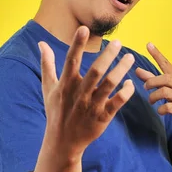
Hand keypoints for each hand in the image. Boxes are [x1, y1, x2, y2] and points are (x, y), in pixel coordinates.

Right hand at [38, 26, 135, 154]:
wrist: (62, 142)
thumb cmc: (56, 111)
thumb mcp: (48, 88)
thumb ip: (47, 64)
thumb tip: (41, 43)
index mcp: (66, 84)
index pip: (71, 60)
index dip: (77, 44)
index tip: (84, 28)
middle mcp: (79, 94)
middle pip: (95, 71)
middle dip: (107, 55)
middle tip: (119, 42)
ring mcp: (91, 106)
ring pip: (109, 85)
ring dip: (121, 70)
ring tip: (130, 57)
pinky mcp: (102, 118)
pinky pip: (117, 103)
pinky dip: (125, 93)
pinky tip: (130, 83)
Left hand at [135, 43, 171, 133]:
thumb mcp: (168, 87)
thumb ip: (152, 79)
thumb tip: (137, 70)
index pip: (166, 63)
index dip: (157, 54)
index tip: (149, 44)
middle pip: (165, 78)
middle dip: (152, 81)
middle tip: (145, 87)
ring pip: (165, 92)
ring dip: (154, 96)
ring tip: (151, 101)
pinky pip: (169, 107)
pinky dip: (162, 109)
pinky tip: (160, 111)